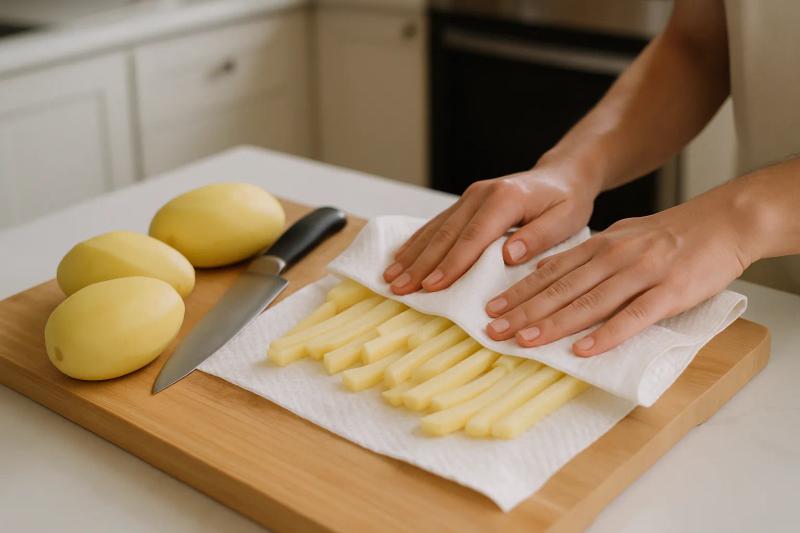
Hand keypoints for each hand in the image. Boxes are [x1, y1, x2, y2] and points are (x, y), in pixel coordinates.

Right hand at [383, 165, 597, 294]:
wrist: (561, 175)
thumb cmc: (567, 202)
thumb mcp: (566, 219)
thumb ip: (539, 237)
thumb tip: (509, 254)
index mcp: (505, 199)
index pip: (473, 237)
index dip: (451, 264)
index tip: (432, 286)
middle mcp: (481, 194)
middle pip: (446, 234)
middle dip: (420, 264)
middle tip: (399, 288)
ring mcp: (469, 196)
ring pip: (435, 229)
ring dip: (412, 255)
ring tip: (391, 278)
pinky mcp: (465, 202)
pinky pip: (436, 223)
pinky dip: (417, 242)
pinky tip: (401, 258)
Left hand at [484, 194, 753, 355]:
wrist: (725, 221)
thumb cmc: (671, 235)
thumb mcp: (622, 236)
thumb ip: (587, 255)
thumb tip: (549, 271)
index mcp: (600, 246)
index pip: (549, 272)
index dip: (518, 292)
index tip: (490, 310)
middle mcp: (613, 257)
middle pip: (559, 289)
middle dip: (522, 312)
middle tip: (491, 332)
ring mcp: (641, 274)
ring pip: (588, 303)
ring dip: (552, 324)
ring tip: (523, 342)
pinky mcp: (670, 292)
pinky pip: (633, 316)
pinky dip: (607, 334)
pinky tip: (584, 350)